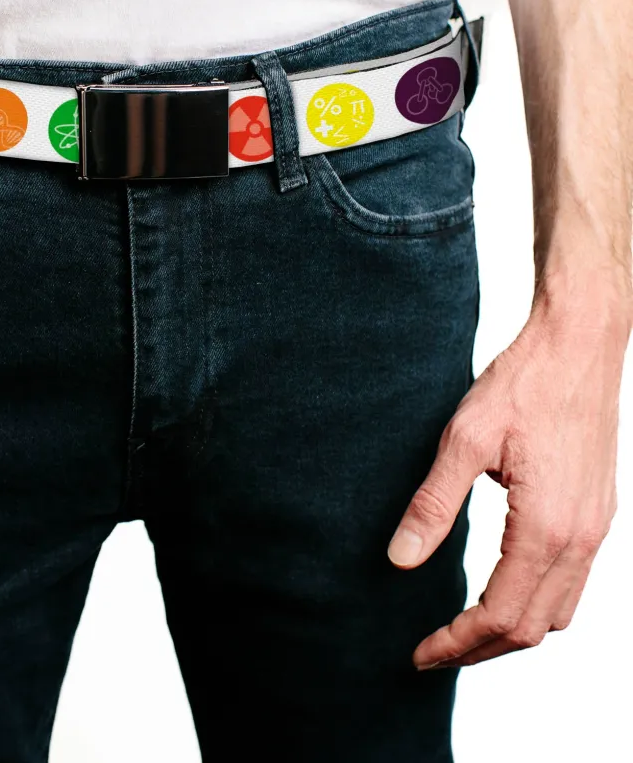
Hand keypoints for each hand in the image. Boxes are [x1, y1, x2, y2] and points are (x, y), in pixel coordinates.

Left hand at [387, 283, 628, 668]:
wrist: (578, 346)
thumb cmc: (522, 385)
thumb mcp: (464, 441)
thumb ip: (433, 505)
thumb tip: (400, 559)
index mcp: (548, 527)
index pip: (501, 615)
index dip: (457, 643)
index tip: (419, 653)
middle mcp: (582, 539)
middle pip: (534, 627)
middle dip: (481, 650)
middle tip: (432, 652)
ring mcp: (597, 528)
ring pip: (559, 612)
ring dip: (511, 631)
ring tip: (462, 632)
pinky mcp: (599, 513)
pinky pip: (573, 582)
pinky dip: (536, 604)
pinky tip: (502, 590)